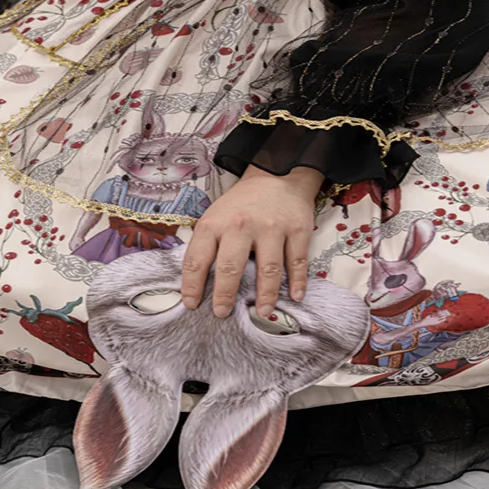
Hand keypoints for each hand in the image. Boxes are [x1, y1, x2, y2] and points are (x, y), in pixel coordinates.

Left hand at [181, 164, 321, 318]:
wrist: (277, 176)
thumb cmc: (242, 204)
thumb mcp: (216, 216)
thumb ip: (207, 245)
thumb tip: (197, 285)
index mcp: (216, 223)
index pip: (198, 258)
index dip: (192, 284)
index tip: (191, 304)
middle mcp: (242, 225)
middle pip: (231, 266)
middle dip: (225, 294)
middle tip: (222, 313)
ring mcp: (272, 228)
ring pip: (269, 268)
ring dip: (266, 295)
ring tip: (262, 312)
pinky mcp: (297, 230)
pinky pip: (297, 261)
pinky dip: (297, 281)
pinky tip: (295, 296)